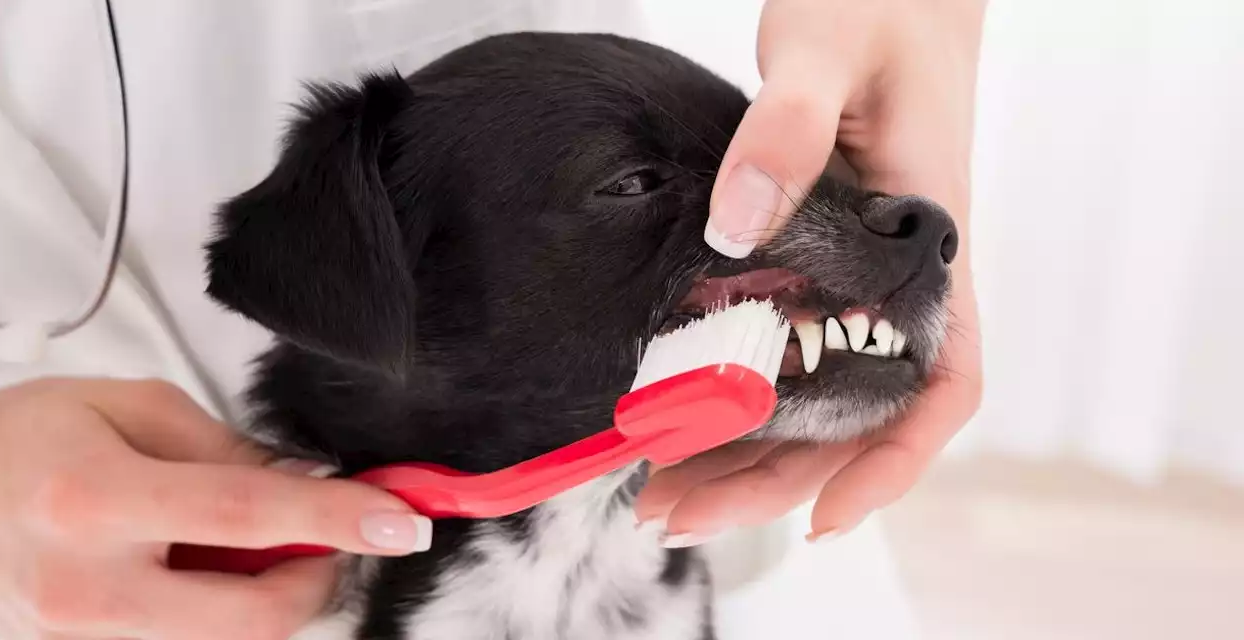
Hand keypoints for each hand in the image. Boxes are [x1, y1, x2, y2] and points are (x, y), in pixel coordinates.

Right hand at [0, 377, 429, 639]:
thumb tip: (305, 484)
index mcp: (98, 500)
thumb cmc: (19, 440)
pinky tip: (198, 567)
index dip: (337, 520)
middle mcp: (90, 587)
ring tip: (243, 543)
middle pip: (254, 615)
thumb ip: (225, 447)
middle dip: (318, 579)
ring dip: (268, 595)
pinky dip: (219, 608)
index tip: (402, 522)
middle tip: (326, 536)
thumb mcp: (126, 406)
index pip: (249, 515)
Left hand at [638, 0, 986, 543]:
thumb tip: (736, 224)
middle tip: (679, 513)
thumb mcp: (826, 50)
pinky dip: (743, 392)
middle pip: (856, 413)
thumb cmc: (880, 8)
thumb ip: (786, 130)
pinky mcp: (822, 256)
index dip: (892, 461)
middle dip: (776, 478)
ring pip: (816, 391)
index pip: (940, 381)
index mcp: (927, 243)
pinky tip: (686, 414)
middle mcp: (899, 277)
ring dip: (748, 451)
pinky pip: (790, 343)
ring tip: (661, 490)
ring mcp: (860, 273)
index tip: (826, 516)